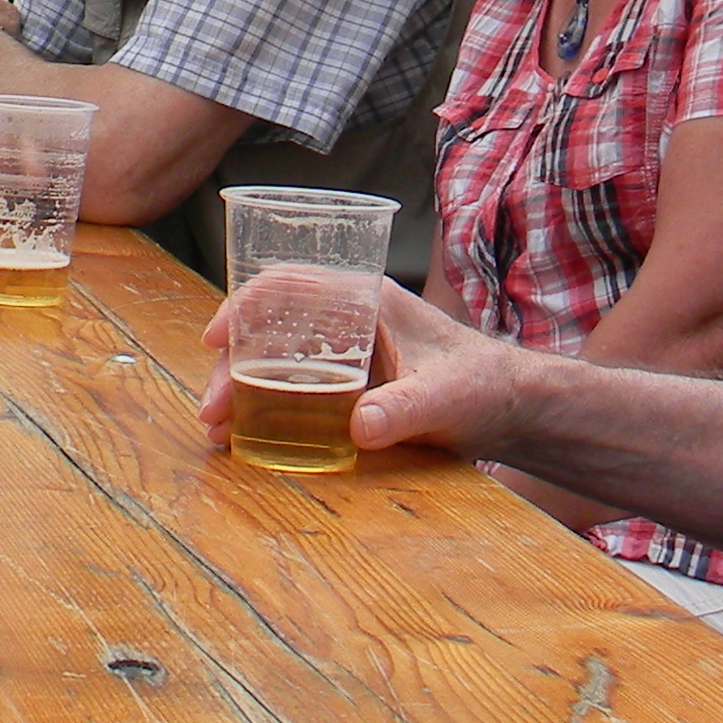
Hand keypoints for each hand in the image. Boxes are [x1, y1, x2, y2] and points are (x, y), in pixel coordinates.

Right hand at [195, 273, 518, 458]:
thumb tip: (359, 427)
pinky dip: (264, 409)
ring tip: (217, 430)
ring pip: (274, 361)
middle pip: (270, 330)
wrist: (511, 408)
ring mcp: (343, 353)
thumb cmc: (484, 384)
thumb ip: (405, 408)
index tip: (216, 339)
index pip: (290, 285)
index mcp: (366, 300)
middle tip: (212, 410)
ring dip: (241, 390)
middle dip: (232, 366)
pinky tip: (243, 437)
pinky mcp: (346, 386)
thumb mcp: (446, 396)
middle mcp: (346, 321)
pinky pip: (292, 389)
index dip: (245, 306)